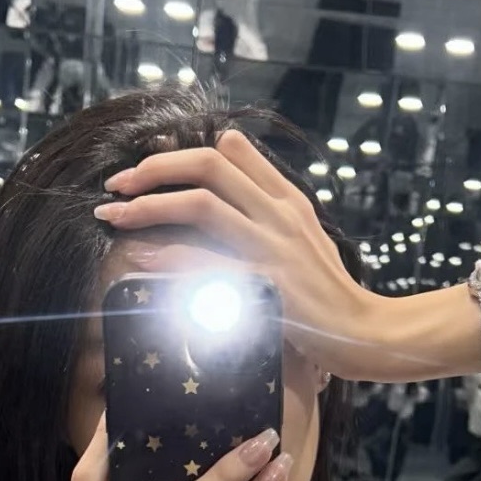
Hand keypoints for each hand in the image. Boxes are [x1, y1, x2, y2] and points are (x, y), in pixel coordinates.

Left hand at [95, 130, 394, 380]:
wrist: (366, 334)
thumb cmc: (330, 292)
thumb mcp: (306, 234)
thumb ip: (269, 197)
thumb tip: (230, 145)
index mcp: (288, 199)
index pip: (230, 151)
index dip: (179, 152)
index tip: (144, 169)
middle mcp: (280, 213)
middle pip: (208, 165)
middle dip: (153, 169)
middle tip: (116, 186)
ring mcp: (274, 247)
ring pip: (201, 204)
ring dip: (149, 206)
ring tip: (114, 216)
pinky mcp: (268, 284)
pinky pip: (208, 264)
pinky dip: (170, 258)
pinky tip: (142, 259)